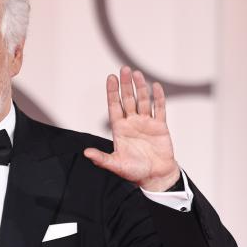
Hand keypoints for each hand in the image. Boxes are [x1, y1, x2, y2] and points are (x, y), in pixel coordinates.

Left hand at [83, 66, 180, 190]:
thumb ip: (102, 158)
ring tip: (137, 73)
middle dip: (125, 85)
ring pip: (143, 101)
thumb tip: (86, 153)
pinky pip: (159, 109)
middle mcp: (132, 123)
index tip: (110, 78)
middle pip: (128, 99)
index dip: (112, 92)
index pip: (114, 106)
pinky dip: (158, 97)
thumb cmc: (134, 172)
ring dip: (140, 87)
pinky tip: (155, 86)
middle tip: (123, 69)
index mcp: (120, 129)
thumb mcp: (116, 165)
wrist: (155, 177)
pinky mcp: (160, 126)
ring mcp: (146, 123)